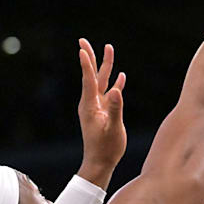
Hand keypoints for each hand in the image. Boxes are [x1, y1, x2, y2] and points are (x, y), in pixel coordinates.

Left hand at [77, 38, 125, 181]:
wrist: (100, 162)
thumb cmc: (106, 148)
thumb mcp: (113, 129)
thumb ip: (116, 109)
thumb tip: (117, 90)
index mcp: (90, 105)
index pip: (88, 80)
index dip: (86, 64)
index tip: (82, 49)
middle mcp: (91, 103)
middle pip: (92, 75)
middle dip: (90, 57)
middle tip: (84, 41)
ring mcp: (98, 107)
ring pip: (102, 81)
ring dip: (106, 66)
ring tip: (109, 49)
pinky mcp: (105, 112)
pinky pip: (110, 93)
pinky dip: (115, 83)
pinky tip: (121, 76)